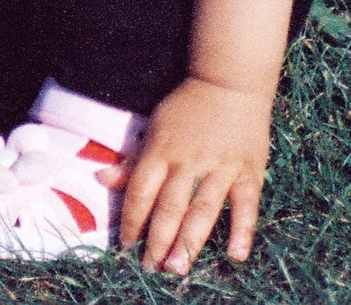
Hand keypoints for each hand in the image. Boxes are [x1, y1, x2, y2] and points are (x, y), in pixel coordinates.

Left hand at [99, 78, 272, 274]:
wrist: (229, 82)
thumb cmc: (187, 108)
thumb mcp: (154, 127)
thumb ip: (134, 159)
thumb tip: (102, 178)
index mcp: (161, 151)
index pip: (141, 192)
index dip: (131, 220)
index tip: (126, 246)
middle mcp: (188, 162)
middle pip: (170, 207)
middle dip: (159, 240)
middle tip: (152, 268)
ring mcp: (220, 167)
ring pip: (203, 210)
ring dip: (190, 241)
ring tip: (179, 268)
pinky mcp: (248, 171)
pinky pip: (246, 205)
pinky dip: (242, 230)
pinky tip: (236, 253)